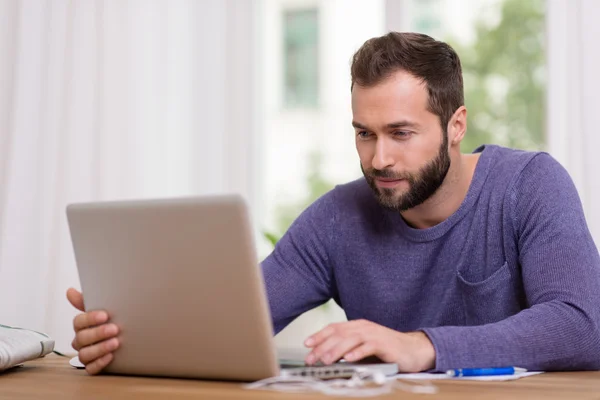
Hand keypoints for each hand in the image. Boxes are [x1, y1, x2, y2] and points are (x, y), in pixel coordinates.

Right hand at [67, 288, 119, 374]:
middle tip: (114, 329)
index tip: (105, 315)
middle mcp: (81, 340)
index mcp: (82, 326)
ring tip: (116, 342)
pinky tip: (110, 356)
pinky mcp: (93, 366)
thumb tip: (69, 291)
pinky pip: (90, 368)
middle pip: (81, 338)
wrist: (129, 339)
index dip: (90, 318)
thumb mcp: (103, 309)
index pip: (78, 322)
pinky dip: (99, 363)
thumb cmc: (111, 321)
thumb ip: (86, 302)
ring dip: (100, 348)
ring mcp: (87, 354)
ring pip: (84, 354)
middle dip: (98, 333)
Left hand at [303, 319, 434, 371]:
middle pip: (339, 334)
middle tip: (311, 359)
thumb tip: (326, 357)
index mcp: (357, 326)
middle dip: (322, 346)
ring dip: (336, 350)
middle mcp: (363, 327)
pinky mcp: (384, 344)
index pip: (334, 328)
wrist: (412, 350)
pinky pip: (369, 347)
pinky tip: (349, 359)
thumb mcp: (363, 348)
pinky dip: (358, 353)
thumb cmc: (386, 350)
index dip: (319, 335)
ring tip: (326, 359)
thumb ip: (347, 349)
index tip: (306, 345)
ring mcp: (374, 334)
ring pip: (351, 339)